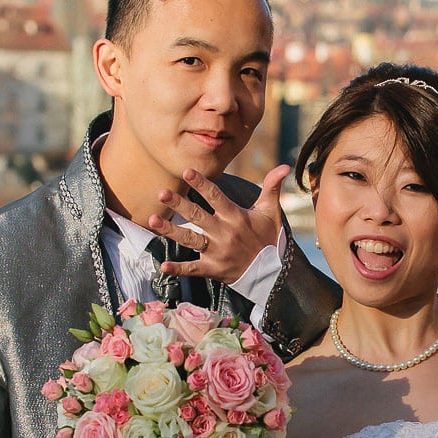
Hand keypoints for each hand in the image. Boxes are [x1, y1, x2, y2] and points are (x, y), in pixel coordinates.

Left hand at [149, 165, 290, 284]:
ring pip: (190, 239)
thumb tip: (285, 165)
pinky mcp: (213, 268)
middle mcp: (224, 233)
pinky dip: (178, 268)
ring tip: (152, 220)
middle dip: (179, 204)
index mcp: (236, 217)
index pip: (216, 197)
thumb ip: (272, 187)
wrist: (273, 271)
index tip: (187, 171)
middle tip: (161, 192)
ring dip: (170, 231)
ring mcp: (217, 252)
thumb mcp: (271, 211)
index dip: (202, 184)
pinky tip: (162, 265)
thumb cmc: (268, 237)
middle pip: (198, 216)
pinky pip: (193, 269)